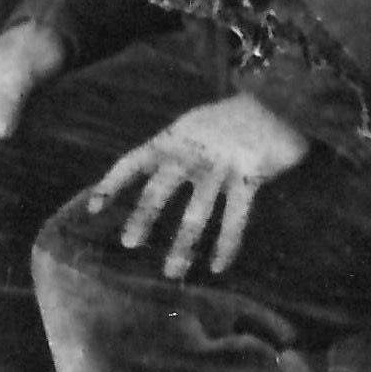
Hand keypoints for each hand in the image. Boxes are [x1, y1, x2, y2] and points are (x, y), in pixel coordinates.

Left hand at [87, 89, 317, 277]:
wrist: (276, 99)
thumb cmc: (229, 120)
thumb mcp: (192, 126)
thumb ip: (173, 150)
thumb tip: (147, 176)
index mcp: (173, 139)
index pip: (134, 161)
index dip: (112, 183)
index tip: (94, 208)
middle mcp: (192, 153)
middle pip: (160, 189)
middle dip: (144, 217)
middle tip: (129, 243)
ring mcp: (220, 166)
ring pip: (197, 212)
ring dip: (183, 245)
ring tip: (172, 272)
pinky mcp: (250, 177)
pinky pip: (236, 218)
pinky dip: (226, 244)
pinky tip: (217, 267)